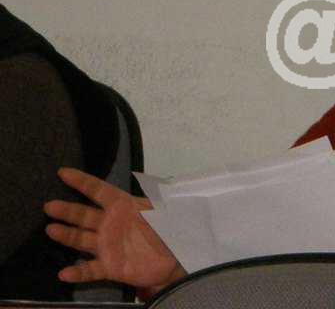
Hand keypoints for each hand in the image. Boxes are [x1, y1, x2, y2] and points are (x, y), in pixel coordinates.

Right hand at [43, 167, 183, 288]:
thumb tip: (161, 180)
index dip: (83, 181)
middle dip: (67, 210)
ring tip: (51, 230)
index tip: (63, 172)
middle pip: (84, 215)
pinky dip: (77, 272)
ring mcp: (107, 246)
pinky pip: (90, 270)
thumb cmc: (168, 229)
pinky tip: (64, 273)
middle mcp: (110, 224)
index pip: (99, 191)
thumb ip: (160, 194)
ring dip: (66, 235)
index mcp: (123, 207)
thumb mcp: (165, 209)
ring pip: (82, 239)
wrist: (173, 260)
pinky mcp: (110, 266)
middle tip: (49, 206)